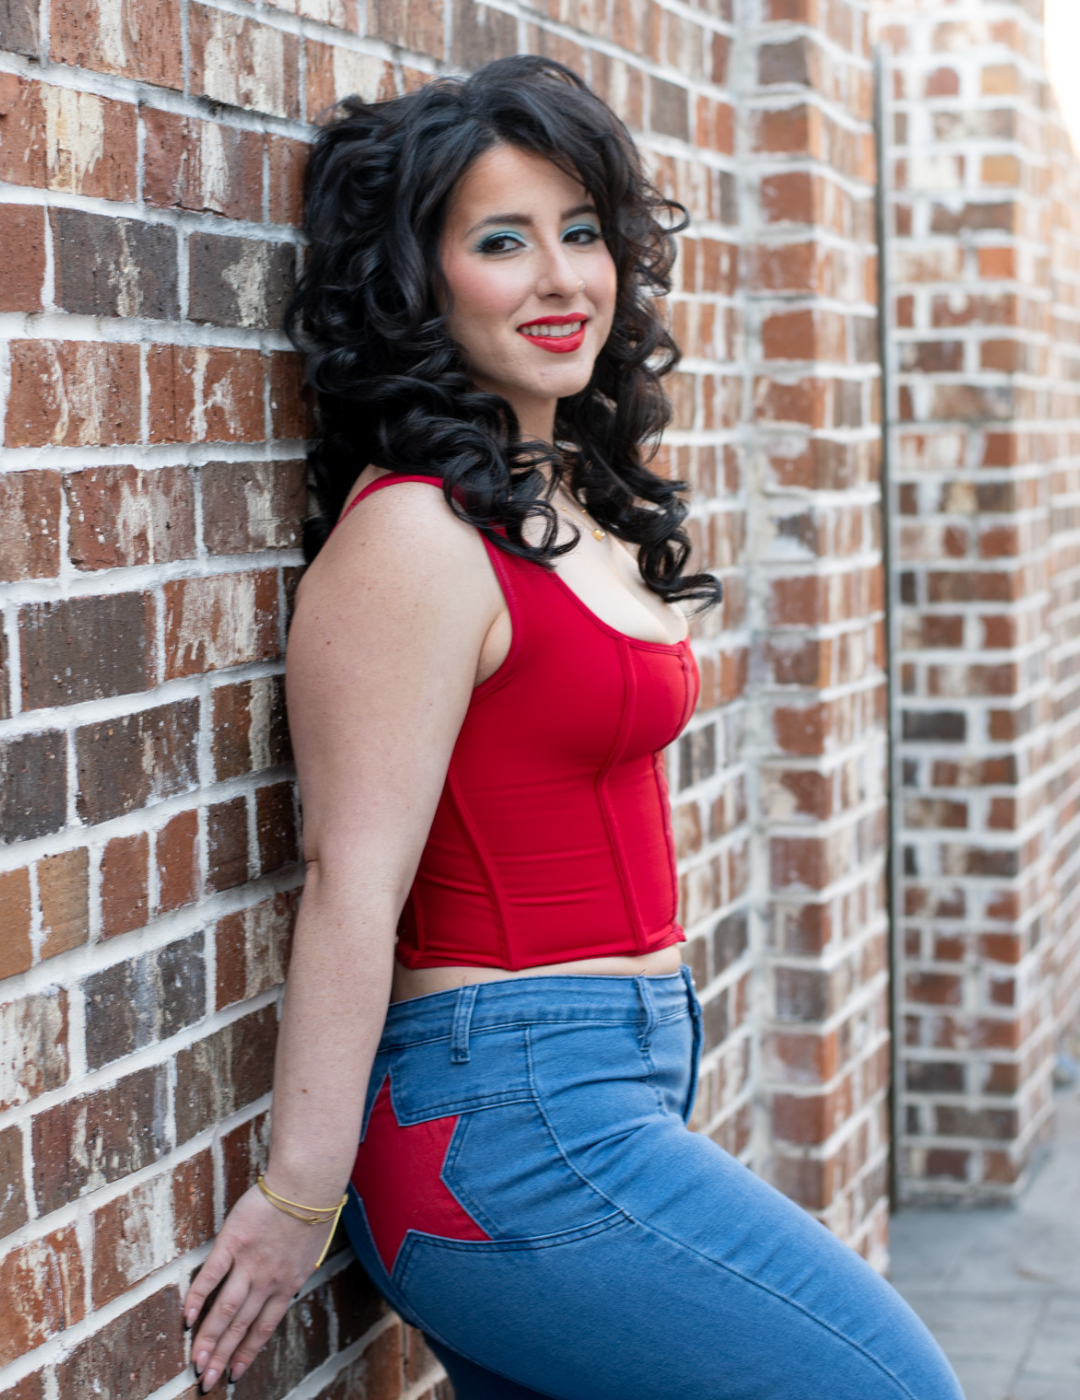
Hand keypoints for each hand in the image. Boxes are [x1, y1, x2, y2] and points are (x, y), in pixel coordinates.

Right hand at [182, 1182, 339, 1391]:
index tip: (233, 1374)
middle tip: (206, 1381)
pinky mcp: (233, 1242)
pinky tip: (187, 1318)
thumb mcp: (310, 1253)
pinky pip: (211, 1276)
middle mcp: (268, 1280)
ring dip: (209, 1338)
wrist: (307, 1184)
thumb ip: (293, 1275)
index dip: (247, 1352)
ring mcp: (249, 1263)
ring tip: (196, 1361)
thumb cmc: (311, 1213)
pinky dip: (198, 1299)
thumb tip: (284, 1293)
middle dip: (223, 1356)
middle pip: (241, 1325)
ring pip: (226, 1309)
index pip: (264, 1328)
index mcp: (288, 1285)